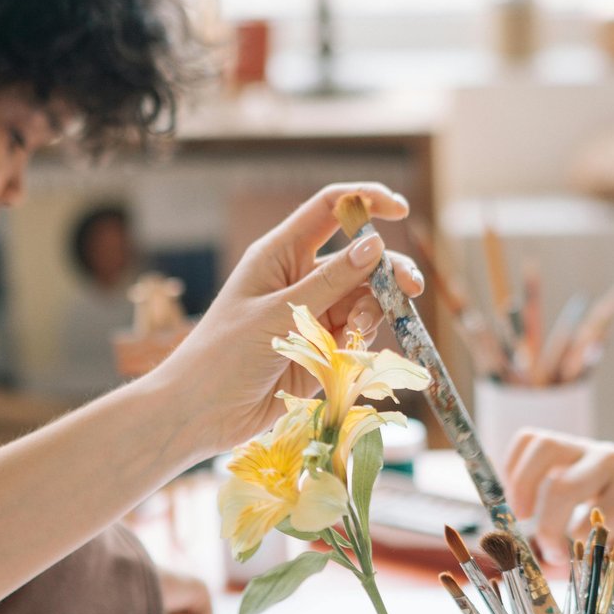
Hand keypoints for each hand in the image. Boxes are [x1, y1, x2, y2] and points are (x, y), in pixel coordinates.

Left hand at [160, 182, 424, 452]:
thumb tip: (376, 246)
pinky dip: (363, 339)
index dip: (365, 202)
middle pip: (358, 259)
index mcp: (280, 253)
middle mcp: (299, 277)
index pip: (329, 210)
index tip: (400, 209)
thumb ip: (330, 282)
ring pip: (364, 298)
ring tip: (360, 331)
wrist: (203, 411)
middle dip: (387, 270)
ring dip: (374, 310)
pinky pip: (357, 333)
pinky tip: (351, 352)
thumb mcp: (279, 312)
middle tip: (410, 288)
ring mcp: (312, 313)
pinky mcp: (321, 348)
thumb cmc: (225, 353)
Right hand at [505, 429, 613, 563]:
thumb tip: (549, 572)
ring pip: (543, 449)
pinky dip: (513, 466)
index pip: (593, 524)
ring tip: (519, 517)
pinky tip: (517, 494)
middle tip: (545, 550)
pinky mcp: (565, 440)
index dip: (573, 551)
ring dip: (520, 486)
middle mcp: (610, 461)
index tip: (567, 563)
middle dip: (546, 526)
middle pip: (563, 488)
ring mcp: (586, 446)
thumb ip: (598, 568)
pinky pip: (529, 440)